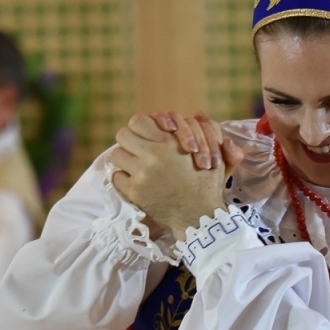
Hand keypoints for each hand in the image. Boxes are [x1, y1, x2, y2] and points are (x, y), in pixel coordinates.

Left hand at [109, 114, 242, 237]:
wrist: (200, 218)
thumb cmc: (208, 186)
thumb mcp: (213, 154)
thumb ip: (207, 131)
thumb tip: (198, 112)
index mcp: (170, 143)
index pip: (138, 121)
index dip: (141, 128)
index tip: (147, 137)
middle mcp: (153, 155)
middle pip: (123, 135)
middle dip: (129, 141)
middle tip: (136, 150)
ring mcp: (142, 174)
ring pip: (116, 155)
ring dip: (125, 160)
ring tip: (134, 166)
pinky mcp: (135, 192)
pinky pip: (116, 177)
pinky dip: (123, 178)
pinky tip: (134, 182)